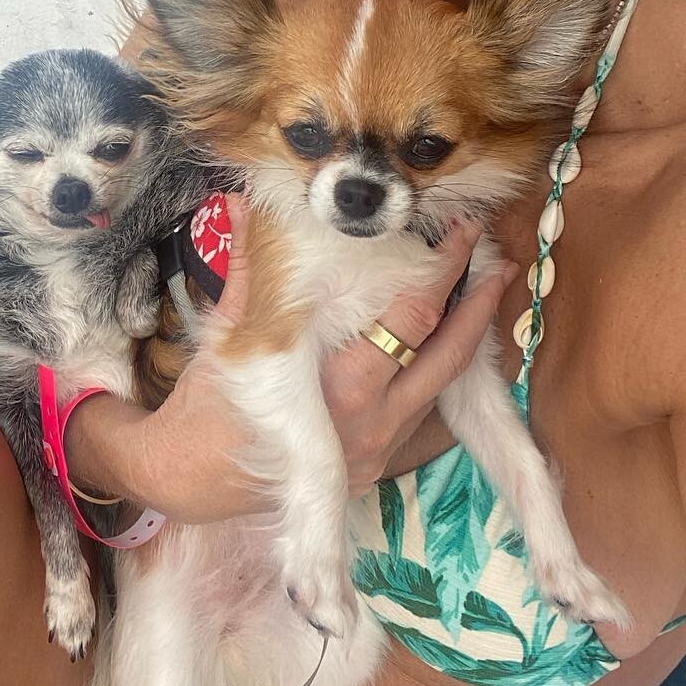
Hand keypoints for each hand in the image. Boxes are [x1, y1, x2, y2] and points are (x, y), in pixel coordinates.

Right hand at [70, 198, 518, 522]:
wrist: (191, 481)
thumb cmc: (204, 403)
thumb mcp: (227, 332)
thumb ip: (252, 269)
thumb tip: (251, 204)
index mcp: (335, 385)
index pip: (412, 317)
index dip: (443, 271)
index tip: (460, 233)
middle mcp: (369, 423)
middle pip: (446, 354)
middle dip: (477, 302)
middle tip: (494, 256)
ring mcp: (378, 450)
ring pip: (443, 386)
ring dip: (468, 336)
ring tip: (488, 289)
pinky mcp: (377, 466)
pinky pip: (423, 410)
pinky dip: (440, 370)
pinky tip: (447, 338)